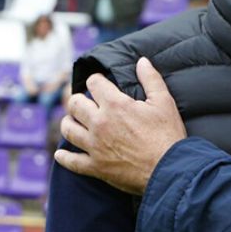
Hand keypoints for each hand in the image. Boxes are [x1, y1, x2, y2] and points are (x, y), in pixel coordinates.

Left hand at [55, 58, 187, 193]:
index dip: (96, 80)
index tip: (99, 82)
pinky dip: (64, 158)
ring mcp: (95, 146)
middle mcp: (99, 123)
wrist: (169, 170)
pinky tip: (61, 155)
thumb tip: (142, 61)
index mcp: (115, 105)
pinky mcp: (95, 167)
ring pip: (68, 130)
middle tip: (86, 101)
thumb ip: (151, 79)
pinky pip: (71, 162)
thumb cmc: (168, 135)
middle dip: (79, 99)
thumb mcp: (164, 102)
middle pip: (75, 104)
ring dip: (68, 122)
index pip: (94, 83)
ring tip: (73, 121)